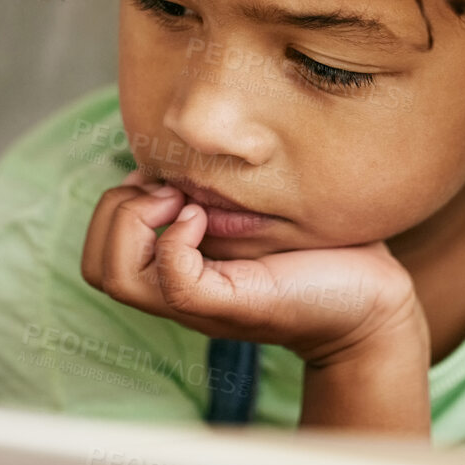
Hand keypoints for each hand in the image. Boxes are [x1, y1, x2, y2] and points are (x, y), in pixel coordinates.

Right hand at [80, 175, 424, 365]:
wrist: (369, 300)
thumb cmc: (317, 251)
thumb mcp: (246, 211)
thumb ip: (205, 192)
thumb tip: (166, 159)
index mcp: (173, 272)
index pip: (96, 252)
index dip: (114, 205)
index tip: (168, 183)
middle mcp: (176, 293)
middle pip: (94, 265)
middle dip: (116, 211)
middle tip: (173, 193)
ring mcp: (198, 303)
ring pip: (114, 276)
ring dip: (137, 223)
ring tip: (185, 204)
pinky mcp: (229, 304)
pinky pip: (171, 280)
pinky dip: (177, 240)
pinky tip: (206, 219)